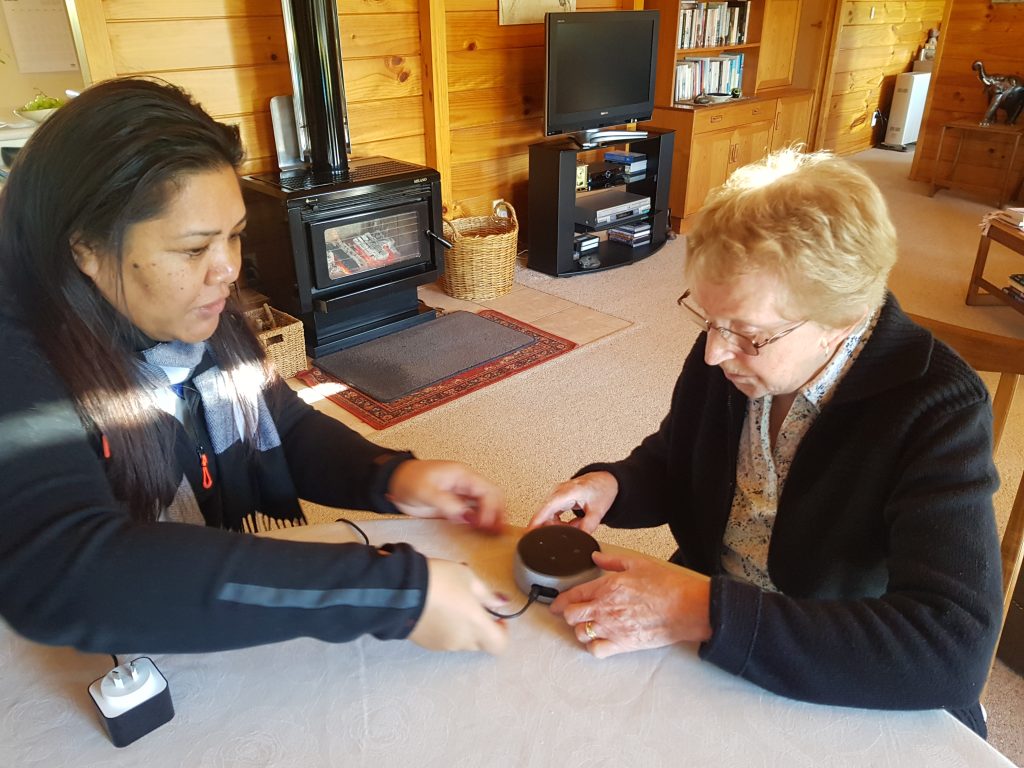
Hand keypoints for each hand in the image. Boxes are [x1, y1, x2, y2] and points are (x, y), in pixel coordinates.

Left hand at [388, 459, 504, 532]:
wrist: (395, 483)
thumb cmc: (409, 480)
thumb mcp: (426, 492)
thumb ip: (447, 503)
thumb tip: (467, 516)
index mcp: (463, 476)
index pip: (487, 491)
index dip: (490, 509)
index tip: (485, 525)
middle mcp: (466, 484)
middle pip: (492, 496)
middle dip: (498, 513)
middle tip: (497, 531)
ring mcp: (462, 495)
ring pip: (486, 504)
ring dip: (493, 517)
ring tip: (495, 534)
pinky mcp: (456, 505)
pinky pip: (475, 512)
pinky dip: (481, 521)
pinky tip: (482, 532)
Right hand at [407, 559, 508, 654]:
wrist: (400, 591)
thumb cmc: (441, 581)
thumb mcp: (468, 579)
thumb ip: (487, 595)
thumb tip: (502, 603)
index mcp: (477, 627)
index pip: (500, 645)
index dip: (502, 633)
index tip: (496, 617)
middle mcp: (462, 642)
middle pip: (480, 643)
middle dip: (480, 627)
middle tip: (471, 605)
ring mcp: (443, 646)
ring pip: (461, 641)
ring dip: (461, 627)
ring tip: (449, 603)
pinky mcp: (426, 644)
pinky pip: (444, 639)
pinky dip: (445, 629)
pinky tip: (435, 610)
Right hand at [528, 471, 618, 532]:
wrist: (605, 480)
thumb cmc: (601, 489)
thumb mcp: (598, 511)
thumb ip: (588, 526)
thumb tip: (579, 538)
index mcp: (567, 492)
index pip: (546, 509)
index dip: (536, 522)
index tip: (529, 533)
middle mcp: (558, 492)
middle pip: (545, 514)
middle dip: (552, 528)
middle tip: (568, 533)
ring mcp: (556, 494)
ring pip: (548, 515)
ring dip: (557, 526)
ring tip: (574, 525)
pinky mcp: (558, 498)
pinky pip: (552, 514)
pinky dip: (559, 522)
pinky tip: (570, 523)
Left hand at [550, 550, 711, 658]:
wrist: (686, 608)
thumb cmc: (666, 586)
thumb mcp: (637, 563)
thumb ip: (612, 561)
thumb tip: (596, 557)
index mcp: (607, 586)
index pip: (573, 595)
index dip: (560, 601)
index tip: (557, 604)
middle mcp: (605, 608)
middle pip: (571, 616)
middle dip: (568, 614)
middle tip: (571, 614)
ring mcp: (612, 628)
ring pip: (580, 633)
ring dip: (581, 630)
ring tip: (587, 626)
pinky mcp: (623, 644)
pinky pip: (596, 650)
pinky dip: (593, 647)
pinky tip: (599, 641)